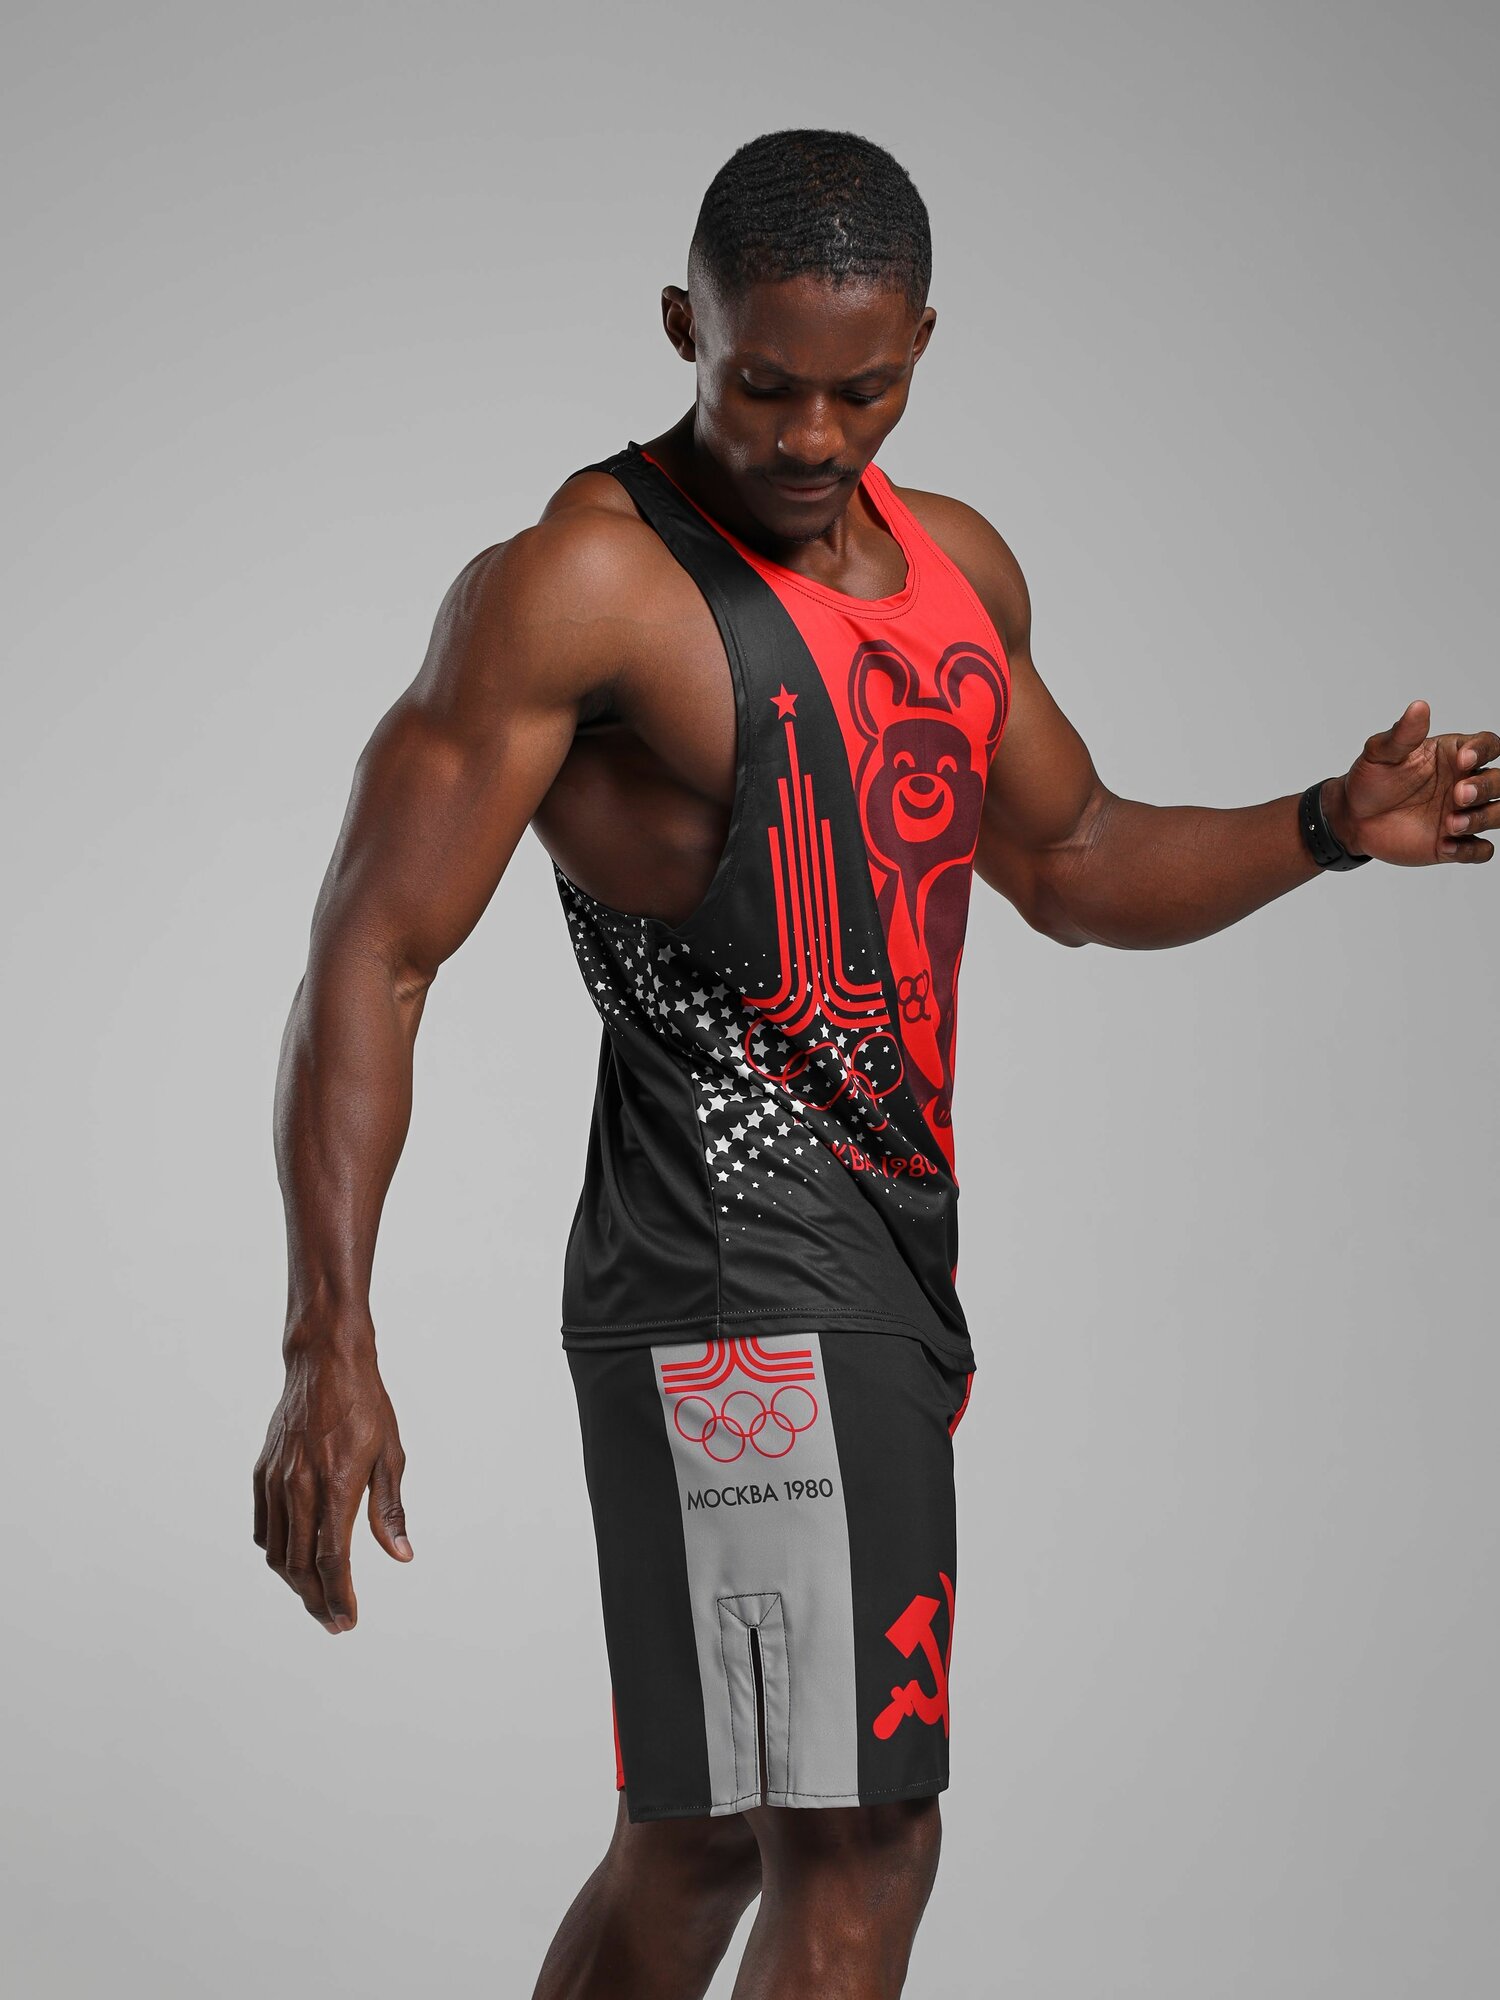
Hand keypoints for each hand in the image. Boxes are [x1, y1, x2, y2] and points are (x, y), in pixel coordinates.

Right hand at [252, 1327, 411, 1633]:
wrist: (324, 1363)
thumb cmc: (365, 1405)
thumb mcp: (390, 1454)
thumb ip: (390, 1510)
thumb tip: (401, 1555)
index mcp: (337, 1484)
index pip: (332, 1559)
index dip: (339, 1596)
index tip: (348, 1621)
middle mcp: (300, 1487)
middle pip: (300, 1565)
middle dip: (317, 1601)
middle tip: (334, 1622)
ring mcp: (276, 1481)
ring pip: (276, 1551)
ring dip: (294, 1583)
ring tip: (316, 1598)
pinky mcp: (262, 1473)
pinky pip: (263, 1527)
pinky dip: (276, 1552)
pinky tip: (293, 1560)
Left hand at [1327, 701, 1498, 865]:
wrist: (1353, 818)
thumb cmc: (1371, 780)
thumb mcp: (1381, 754)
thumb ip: (1403, 734)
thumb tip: (1419, 707)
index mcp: (1455, 755)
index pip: (1489, 745)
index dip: (1483, 751)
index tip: (1463, 759)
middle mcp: (1466, 782)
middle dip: (1486, 788)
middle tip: (1458, 795)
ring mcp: (1463, 814)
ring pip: (1499, 814)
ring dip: (1483, 818)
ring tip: (1452, 824)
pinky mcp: (1455, 843)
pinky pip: (1481, 850)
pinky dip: (1472, 850)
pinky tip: (1447, 847)